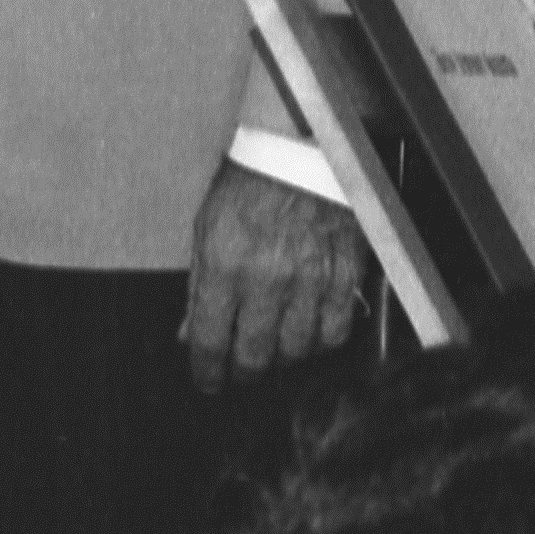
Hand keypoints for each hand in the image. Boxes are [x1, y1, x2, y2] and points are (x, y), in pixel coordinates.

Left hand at [181, 161, 371, 390]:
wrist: (299, 152)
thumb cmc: (246, 188)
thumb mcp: (205, 230)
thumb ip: (198, 286)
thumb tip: (189, 333)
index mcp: (225, 265)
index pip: (210, 338)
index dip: (206, 370)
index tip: (207, 382)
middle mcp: (268, 279)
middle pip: (256, 354)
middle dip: (243, 374)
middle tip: (239, 377)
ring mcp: (311, 280)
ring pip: (297, 349)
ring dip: (281, 361)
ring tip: (272, 357)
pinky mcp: (345, 276)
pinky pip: (336, 330)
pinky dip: (321, 343)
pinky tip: (309, 339)